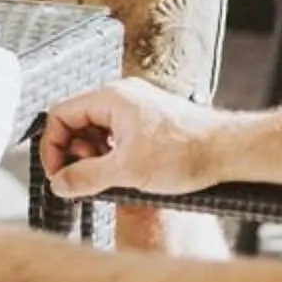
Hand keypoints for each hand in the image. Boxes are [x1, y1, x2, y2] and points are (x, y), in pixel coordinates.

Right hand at [39, 78, 222, 200]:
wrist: (229, 151)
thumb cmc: (187, 152)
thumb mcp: (127, 171)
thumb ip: (86, 178)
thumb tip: (59, 185)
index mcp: (111, 98)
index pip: (60, 115)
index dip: (52, 146)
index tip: (58, 174)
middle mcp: (122, 96)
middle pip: (77, 121)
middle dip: (75, 153)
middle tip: (84, 178)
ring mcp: (137, 107)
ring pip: (97, 130)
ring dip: (94, 156)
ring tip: (108, 177)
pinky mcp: (150, 120)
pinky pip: (116, 134)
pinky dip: (112, 154)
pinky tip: (125, 173)